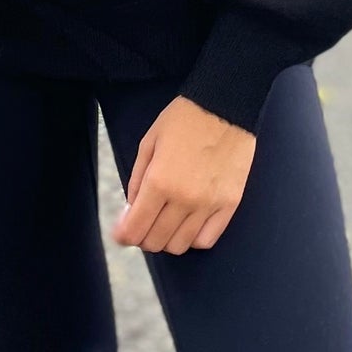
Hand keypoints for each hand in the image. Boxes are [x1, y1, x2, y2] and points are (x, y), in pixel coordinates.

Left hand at [111, 96, 255, 253]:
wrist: (226, 106)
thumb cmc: (183, 120)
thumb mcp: (149, 143)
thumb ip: (136, 179)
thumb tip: (131, 209)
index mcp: (159, 182)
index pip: (135, 230)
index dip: (124, 235)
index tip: (122, 231)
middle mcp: (184, 200)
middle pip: (156, 242)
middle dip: (143, 236)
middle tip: (144, 222)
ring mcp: (209, 205)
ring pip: (180, 245)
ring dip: (167, 239)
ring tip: (166, 222)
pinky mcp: (229, 205)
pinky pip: (207, 239)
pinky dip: (193, 238)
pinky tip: (188, 224)